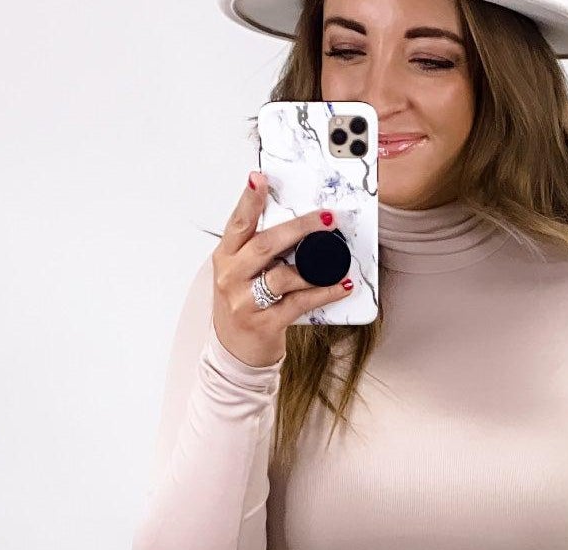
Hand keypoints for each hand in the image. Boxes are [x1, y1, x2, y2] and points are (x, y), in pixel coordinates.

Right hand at [211, 172, 354, 368]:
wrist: (235, 354)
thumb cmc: (242, 308)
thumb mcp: (240, 275)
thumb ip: (257, 251)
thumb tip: (295, 225)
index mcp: (226, 258)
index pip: (238, 223)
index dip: (249, 199)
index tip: (259, 178)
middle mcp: (232, 277)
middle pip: (264, 244)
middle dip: (298, 228)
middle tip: (326, 218)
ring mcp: (246, 302)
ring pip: (282, 276)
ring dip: (313, 266)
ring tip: (336, 258)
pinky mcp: (265, 324)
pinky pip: (299, 303)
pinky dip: (324, 293)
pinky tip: (341, 286)